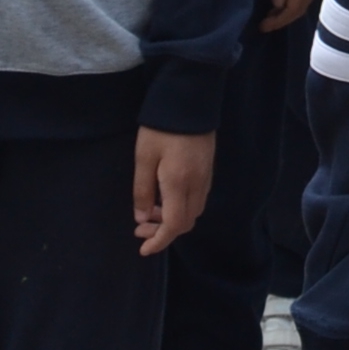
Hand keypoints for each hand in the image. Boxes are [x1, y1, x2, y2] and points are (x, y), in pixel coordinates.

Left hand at [132, 125, 215, 254]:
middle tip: (140, 228)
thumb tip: (141, 218)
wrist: (189, 99)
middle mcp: (197, 185)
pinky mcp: (208, 168)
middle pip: (186, 222)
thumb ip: (142, 190)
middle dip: (163, 232)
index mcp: (179, 184)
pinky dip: (181, 207)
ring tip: (149, 212)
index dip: (159, 241)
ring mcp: (206, 176)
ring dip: (172, 219)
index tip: (143, 249)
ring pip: (193, 211)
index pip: (174, 225)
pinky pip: (197, 199)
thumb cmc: (161, 128)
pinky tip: (164, 198)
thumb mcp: (143, 158)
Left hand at [262, 0, 326, 32]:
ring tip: (272, 14)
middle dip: (282, 19)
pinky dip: (294, 3)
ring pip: (303, 3)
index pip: (292, 11)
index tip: (262, 27)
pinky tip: (284, 0)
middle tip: (266, 23)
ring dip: (288, 12)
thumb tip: (277, 5)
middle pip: (299, 10)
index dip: (277, 22)